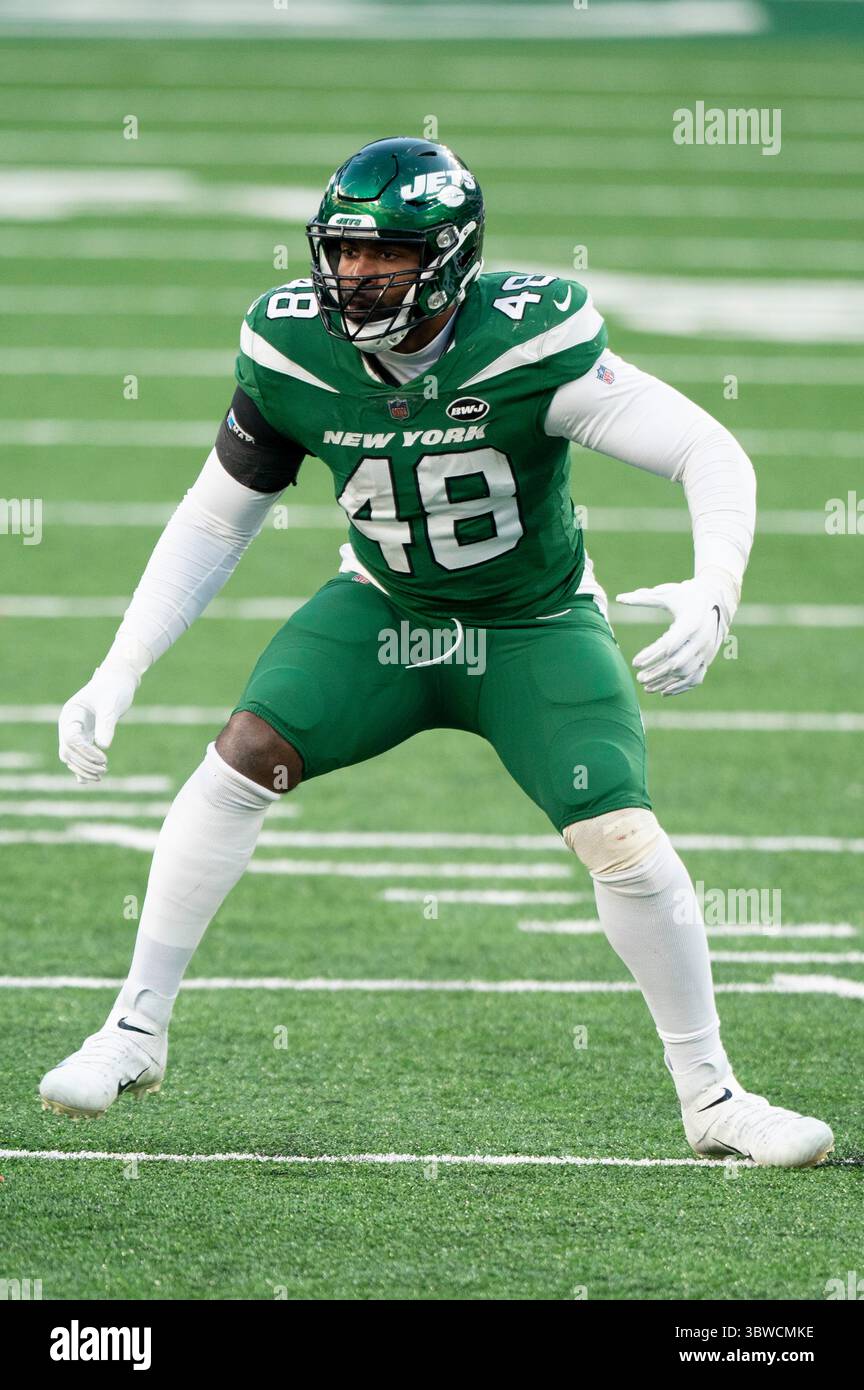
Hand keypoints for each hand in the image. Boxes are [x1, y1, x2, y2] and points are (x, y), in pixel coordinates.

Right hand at [58, 660, 139, 782]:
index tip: (104, 758)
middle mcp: (68, 724)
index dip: (85, 752)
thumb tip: (103, 746)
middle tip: (104, 770)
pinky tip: (90, 779)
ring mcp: (75, 731)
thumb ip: (106, 724)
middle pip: (68, 751)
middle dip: (84, 763)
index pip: (71, 739)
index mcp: (71, 714)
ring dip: (84, 768)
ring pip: (71, 756)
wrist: (118, 681)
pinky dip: (82, 767)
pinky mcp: (84, 736)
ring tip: (102, 774)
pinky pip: (78, 755)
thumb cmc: (114, 689)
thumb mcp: (112, 705)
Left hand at [615, 572, 737, 696]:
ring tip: (645, 687)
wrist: (717, 600)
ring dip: (665, 682)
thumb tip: (619, 598)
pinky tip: (663, 692)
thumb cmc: (688, 596)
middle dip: (656, 673)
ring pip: (686, 673)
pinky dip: (680, 688)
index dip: (651, 655)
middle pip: (677, 663)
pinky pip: (696, 678)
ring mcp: (706, 651)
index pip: (669, 645)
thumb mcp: (667, 594)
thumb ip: (644, 598)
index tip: (635, 662)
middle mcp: (702, 639)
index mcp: (691, 622)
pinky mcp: (708, 658)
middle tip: (638, 677)